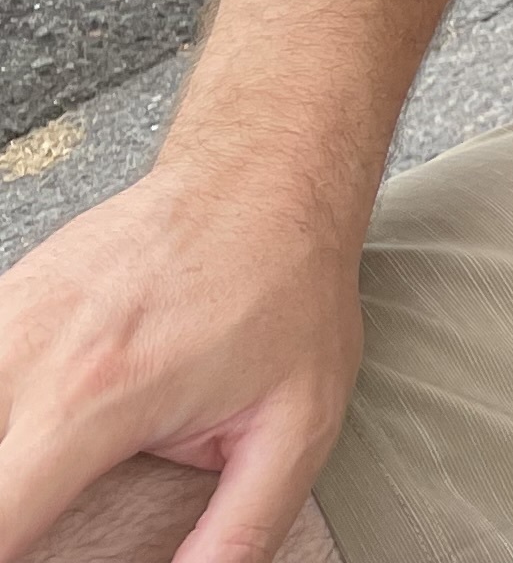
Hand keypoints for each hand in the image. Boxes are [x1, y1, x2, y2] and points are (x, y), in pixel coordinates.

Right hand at [0, 151, 363, 562]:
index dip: (4, 555)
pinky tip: (30, 436)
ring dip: (2, 462)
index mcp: (92, 401)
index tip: (34, 556)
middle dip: (3, 507)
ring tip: (44, 477)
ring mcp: (2, 319)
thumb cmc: (285, 290)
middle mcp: (26, 356)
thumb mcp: (294, 424)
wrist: (264, 176)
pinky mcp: (0, 299)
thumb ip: (239, 529)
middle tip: (51, 516)